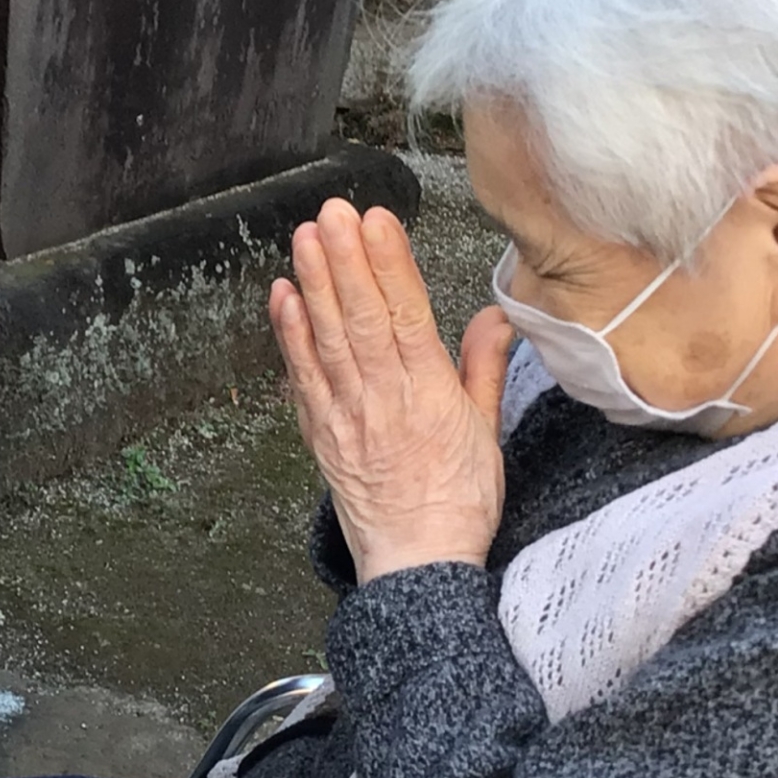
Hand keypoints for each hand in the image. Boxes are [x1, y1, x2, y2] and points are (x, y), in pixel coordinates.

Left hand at [271, 200, 511, 581]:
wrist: (418, 564)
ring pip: (329, 341)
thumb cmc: (458, 502)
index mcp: (431, 395)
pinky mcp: (321, 434)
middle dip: (346, 261)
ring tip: (305, 238)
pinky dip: (290, 336)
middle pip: (362, 320)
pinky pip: (302, 379)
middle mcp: (385, 400)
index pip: (408, 317)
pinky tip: (283, 298)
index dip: (390, 266)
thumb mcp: (486, 431)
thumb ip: (483, 368)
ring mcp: (348, 416)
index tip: (379, 223)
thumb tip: (494, 316)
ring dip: (315, 285)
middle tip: (333, 213)